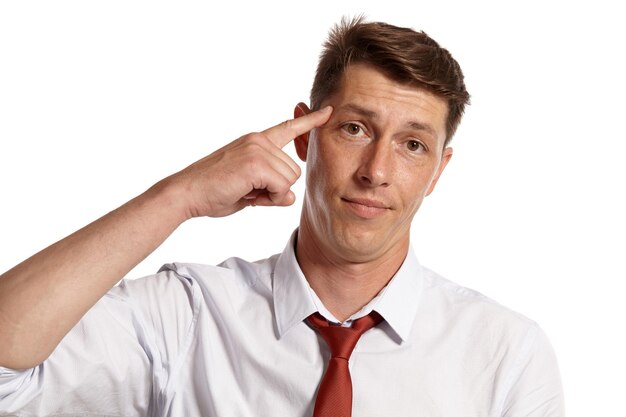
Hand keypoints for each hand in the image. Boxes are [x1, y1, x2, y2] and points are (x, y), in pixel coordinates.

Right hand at [166, 104, 331, 218]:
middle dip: (277, 189)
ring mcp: (257, 149)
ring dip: (273, 195)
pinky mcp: (255, 162)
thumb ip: (271, 187)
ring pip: (291, 180)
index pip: (288, 128)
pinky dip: (269, 199)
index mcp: (256, 142)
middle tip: (249, 192)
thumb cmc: (214, 192)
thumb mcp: (249, 188)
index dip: (309, 122)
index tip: (328, 111)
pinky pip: (282, 187)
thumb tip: (290, 197)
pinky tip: (248, 195)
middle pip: (294, 171)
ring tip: (246, 192)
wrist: (186, 193)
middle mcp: (259, 140)